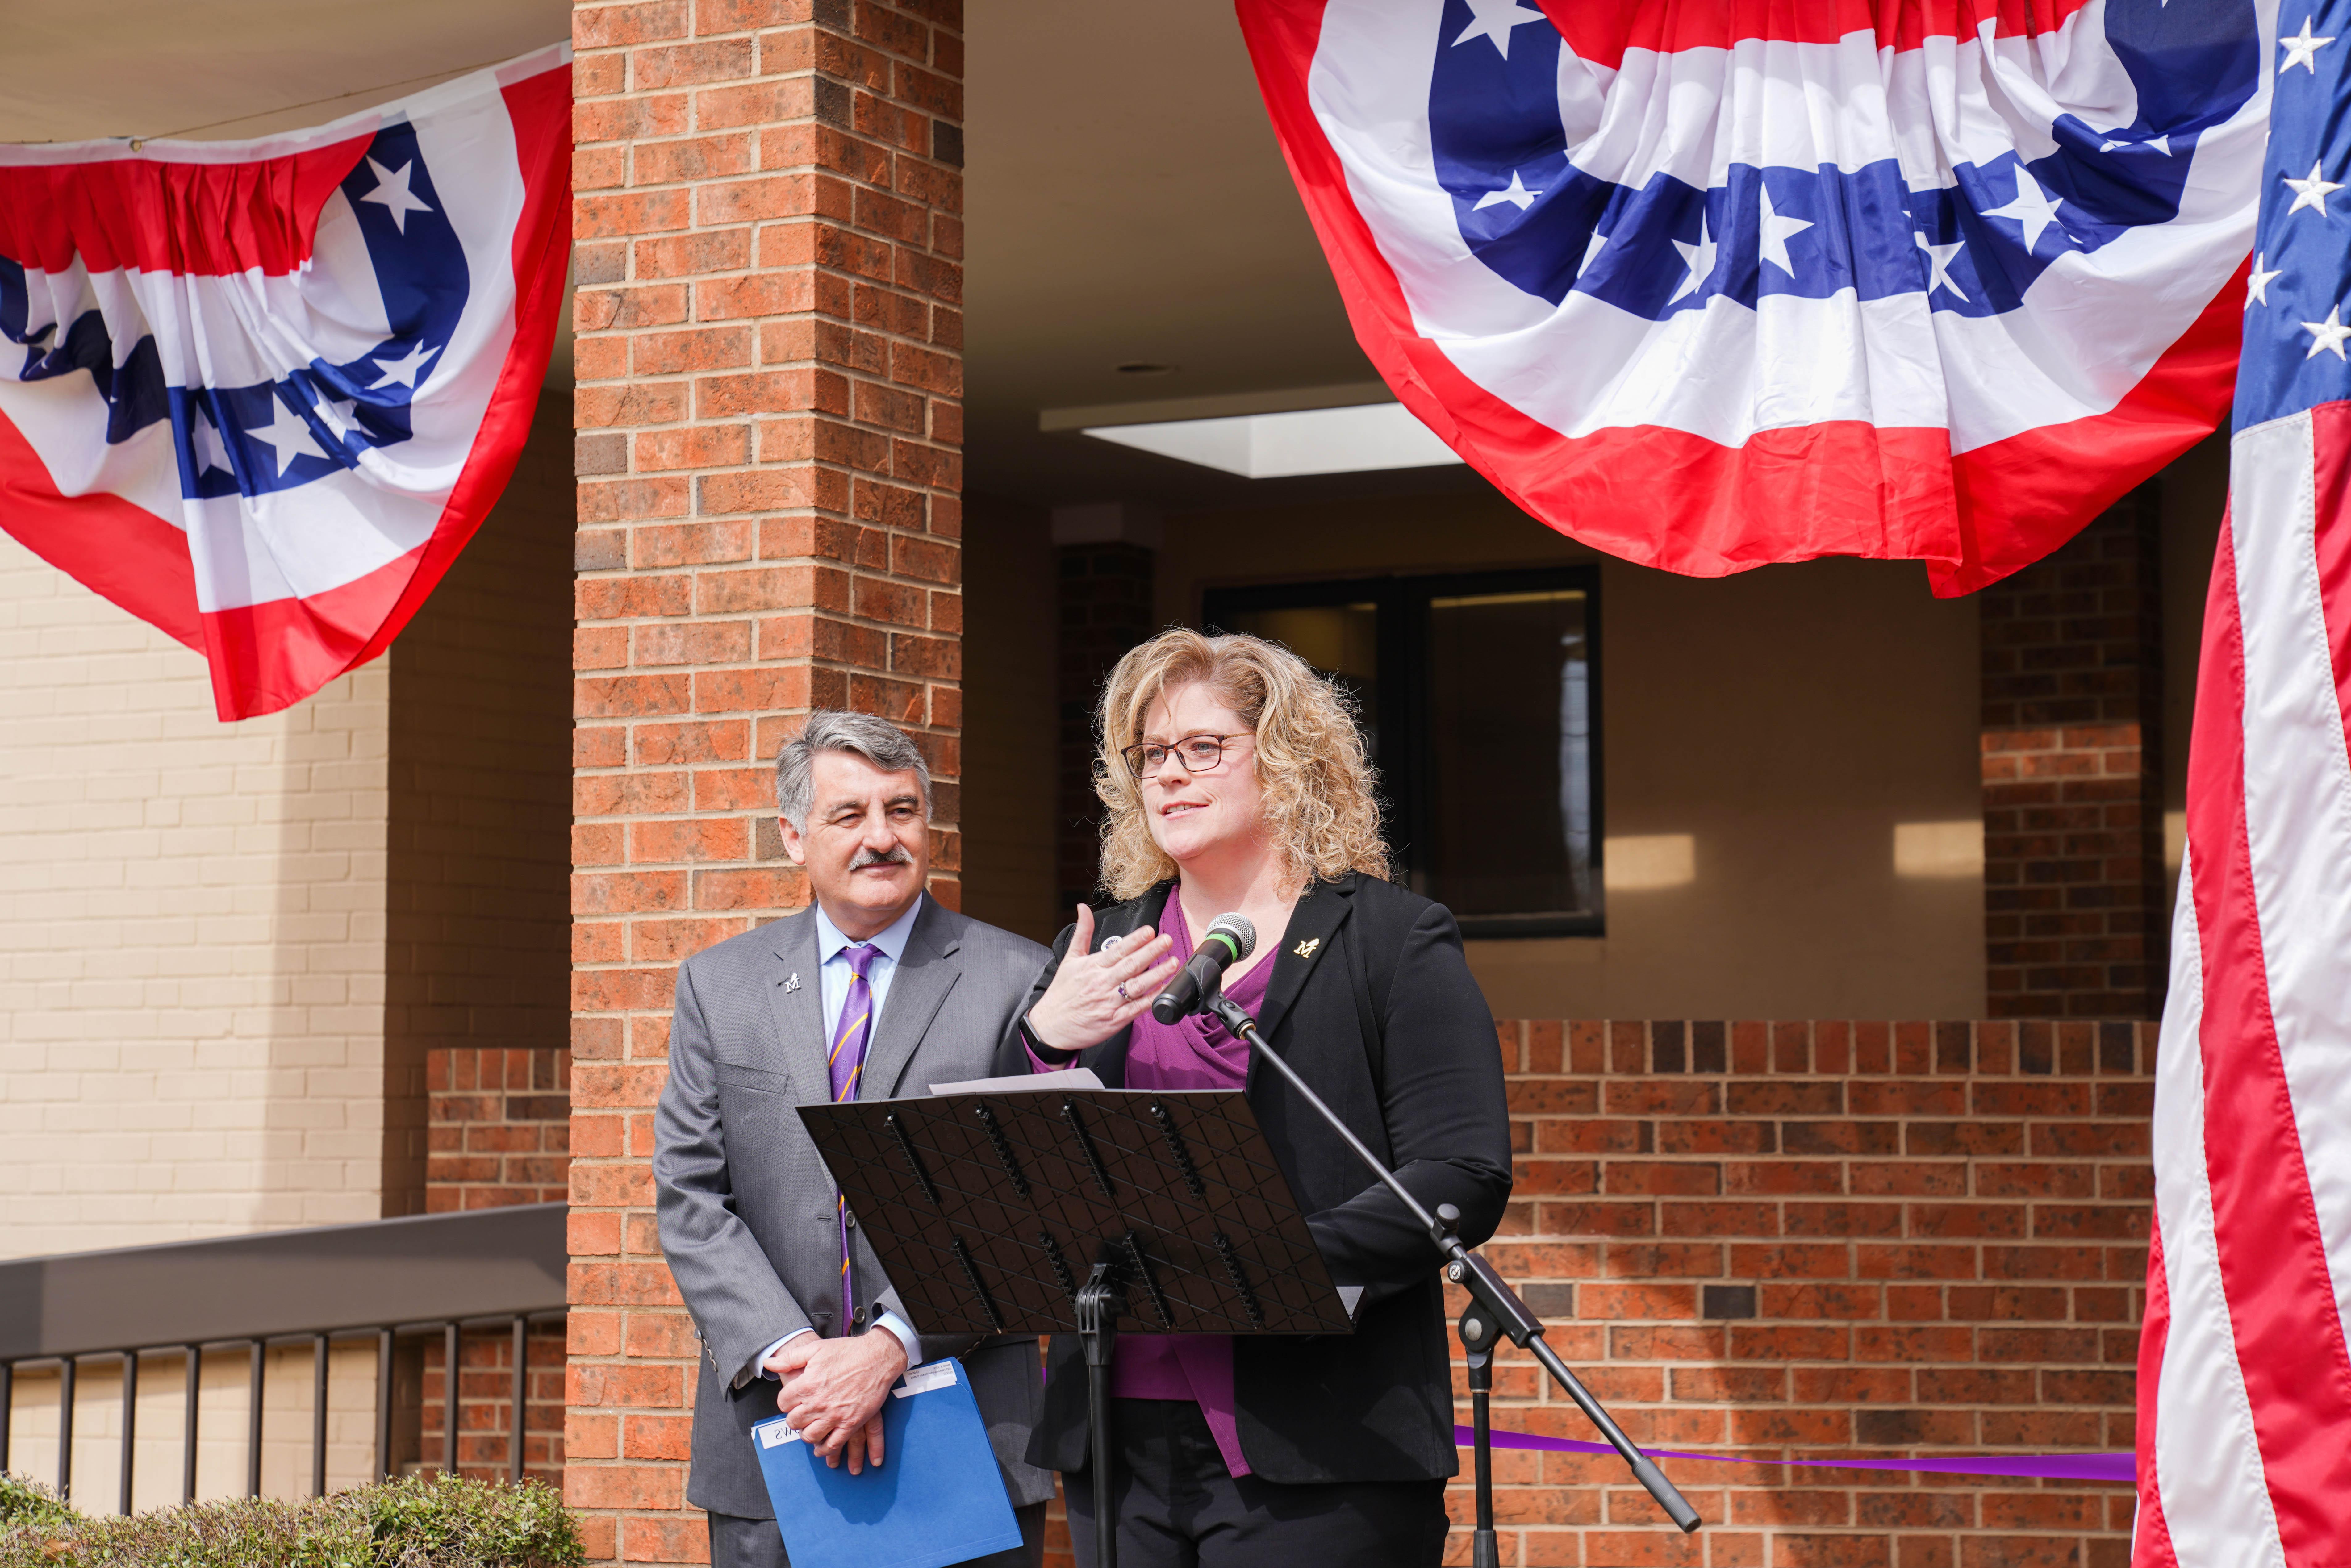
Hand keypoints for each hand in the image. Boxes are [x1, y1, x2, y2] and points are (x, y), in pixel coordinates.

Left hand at [768, 1331, 906, 1472]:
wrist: (878, 1357)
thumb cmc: (848, 1351)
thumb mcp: (816, 1349)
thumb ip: (790, 1359)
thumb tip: (769, 1363)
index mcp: (807, 1384)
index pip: (783, 1403)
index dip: (786, 1401)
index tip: (792, 1400)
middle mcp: (818, 1403)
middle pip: (794, 1422)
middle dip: (795, 1419)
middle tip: (800, 1415)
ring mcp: (835, 1415)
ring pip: (810, 1436)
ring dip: (807, 1434)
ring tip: (810, 1429)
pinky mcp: (851, 1423)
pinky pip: (832, 1444)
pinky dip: (824, 1449)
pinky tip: (821, 1447)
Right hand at [1025, 904, 1180, 1053]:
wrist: (1050, 1026)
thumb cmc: (1062, 992)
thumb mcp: (1069, 958)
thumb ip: (1082, 932)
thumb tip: (1082, 907)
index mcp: (1092, 967)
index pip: (1117, 950)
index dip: (1134, 940)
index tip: (1149, 931)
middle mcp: (1102, 983)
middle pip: (1130, 965)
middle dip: (1151, 952)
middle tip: (1167, 940)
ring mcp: (1109, 1003)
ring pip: (1136, 986)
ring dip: (1156, 974)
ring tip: (1173, 963)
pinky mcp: (1114, 1020)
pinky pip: (1136, 1008)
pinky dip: (1151, 999)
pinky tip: (1164, 990)